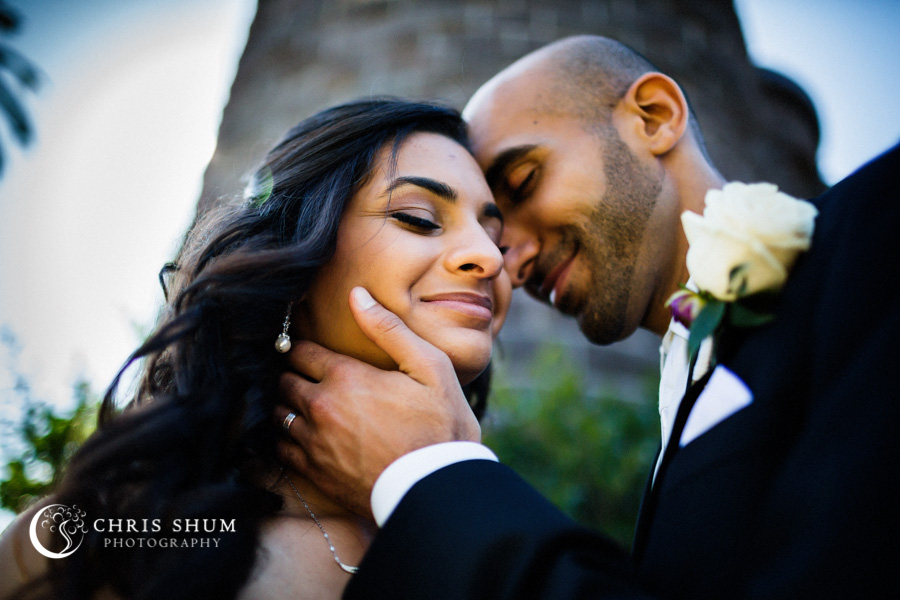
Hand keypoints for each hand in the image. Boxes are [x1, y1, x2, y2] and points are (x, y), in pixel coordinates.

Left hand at [276, 287, 480, 516]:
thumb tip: (356, 294)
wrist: (436, 487)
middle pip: (284, 381)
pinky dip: (286, 438)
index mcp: (346, 377)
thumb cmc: (441, 425)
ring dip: (288, 406)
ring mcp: (314, 443)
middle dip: (293, 374)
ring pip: (278, 414)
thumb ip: (388, 328)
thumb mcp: (429, 367)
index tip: (310, 351)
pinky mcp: (313, 473)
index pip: (301, 352)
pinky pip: (281, 448)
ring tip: (305, 405)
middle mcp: (321, 408)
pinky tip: (303, 435)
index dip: (304, 348)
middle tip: (308, 376)